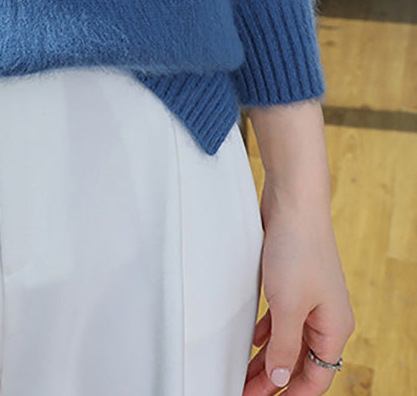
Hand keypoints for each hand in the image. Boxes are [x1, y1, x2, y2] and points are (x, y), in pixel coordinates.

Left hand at [243, 177, 354, 393]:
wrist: (294, 200)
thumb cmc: (296, 249)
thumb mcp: (287, 305)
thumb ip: (283, 345)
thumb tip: (280, 378)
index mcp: (334, 327)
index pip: (316, 377)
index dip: (290, 394)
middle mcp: (325, 316)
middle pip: (301, 361)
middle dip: (274, 380)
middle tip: (244, 392)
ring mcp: (309, 298)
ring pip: (288, 341)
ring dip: (267, 359)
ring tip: (242, 376)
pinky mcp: (292, 281)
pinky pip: (280, 318)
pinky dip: (266, 333)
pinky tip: (250, 342)